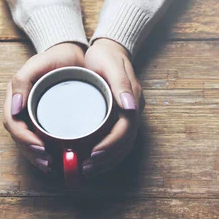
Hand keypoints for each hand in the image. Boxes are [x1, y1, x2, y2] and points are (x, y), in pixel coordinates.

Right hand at [3, 42, 84, 172]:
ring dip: (38, 158)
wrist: (71, 54)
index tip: (40, 146)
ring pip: (30, 142)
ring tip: (52, 166)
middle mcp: (22, 109)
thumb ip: (22, 81)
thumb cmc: (53, 57)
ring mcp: (34, 115)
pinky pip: (43, 139)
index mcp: (15, 97)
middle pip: (21, 138)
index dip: (24, 138)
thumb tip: (14, 110)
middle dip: (32, 153)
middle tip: (49, 163)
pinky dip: (48, 152)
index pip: (13, 124)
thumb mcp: (36, 64)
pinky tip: (58, 160)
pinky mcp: (47, 120)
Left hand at [82, 38, 144, 176]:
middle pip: (124, 143)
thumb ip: (121, 85)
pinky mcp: (119, 118)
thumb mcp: (111, 65)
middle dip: (106, 159)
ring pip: (122, 146)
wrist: (109, 48)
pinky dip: (106, 155)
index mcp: (132, 100)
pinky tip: (92, 161)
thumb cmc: (106, 56)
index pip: (125, 130)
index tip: (93, 155)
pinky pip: (116, 141)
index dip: (110, 145)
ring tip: (86, 170)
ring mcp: (127, 115)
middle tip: (85, 169)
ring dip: (106, 161)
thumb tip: (131, 108)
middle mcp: (132, 111)